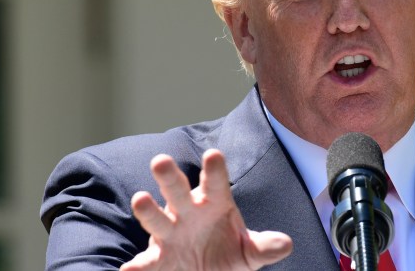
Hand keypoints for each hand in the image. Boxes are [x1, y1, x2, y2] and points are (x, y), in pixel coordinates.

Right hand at [120, 149, 292, 270]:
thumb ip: (264, 246)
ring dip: (148, 210)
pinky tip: (128, 269)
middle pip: (177, 191)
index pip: (215, 183)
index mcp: (214, 203)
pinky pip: (146, 263)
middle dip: (169, 177)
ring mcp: (170, 233)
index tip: (213, 154)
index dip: (214, 170)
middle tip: (161, 160)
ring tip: (140, 198)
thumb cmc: (227, 251)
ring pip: (156, 218)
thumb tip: (286, 244)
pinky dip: (137, 266)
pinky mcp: (158, 259)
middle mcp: (188, 212)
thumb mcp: (249, 252)